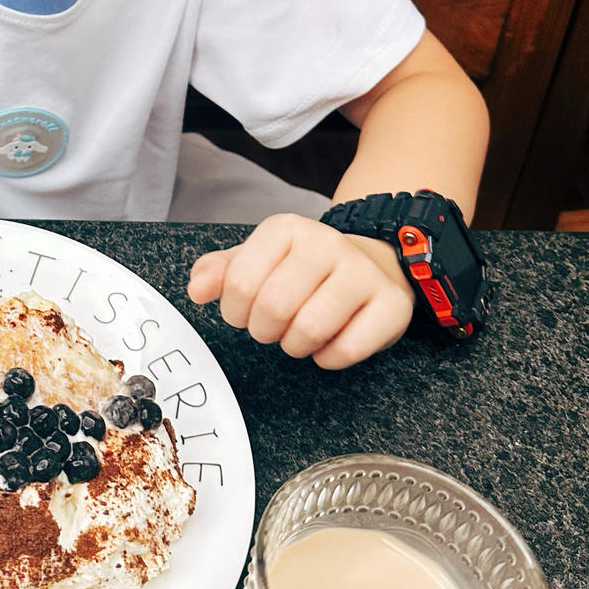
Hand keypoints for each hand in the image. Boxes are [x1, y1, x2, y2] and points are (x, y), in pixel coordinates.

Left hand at [187, 213, 413, 368]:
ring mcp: (363, 272)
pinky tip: (330, 342)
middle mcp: (327, 243)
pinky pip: (346, 350)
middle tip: (275, 327)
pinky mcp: (392, 305)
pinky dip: (329, 358)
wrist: (370, 264)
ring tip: (302, 334)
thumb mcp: (256, 262)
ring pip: (309, 329)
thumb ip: (219, 273)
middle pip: (273, 307)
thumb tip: (197, 289)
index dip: (235, 312)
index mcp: (286, 229)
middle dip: (264, 331)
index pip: (239, 283)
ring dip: (296, 346)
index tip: (245, 312)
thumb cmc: (303, 272)